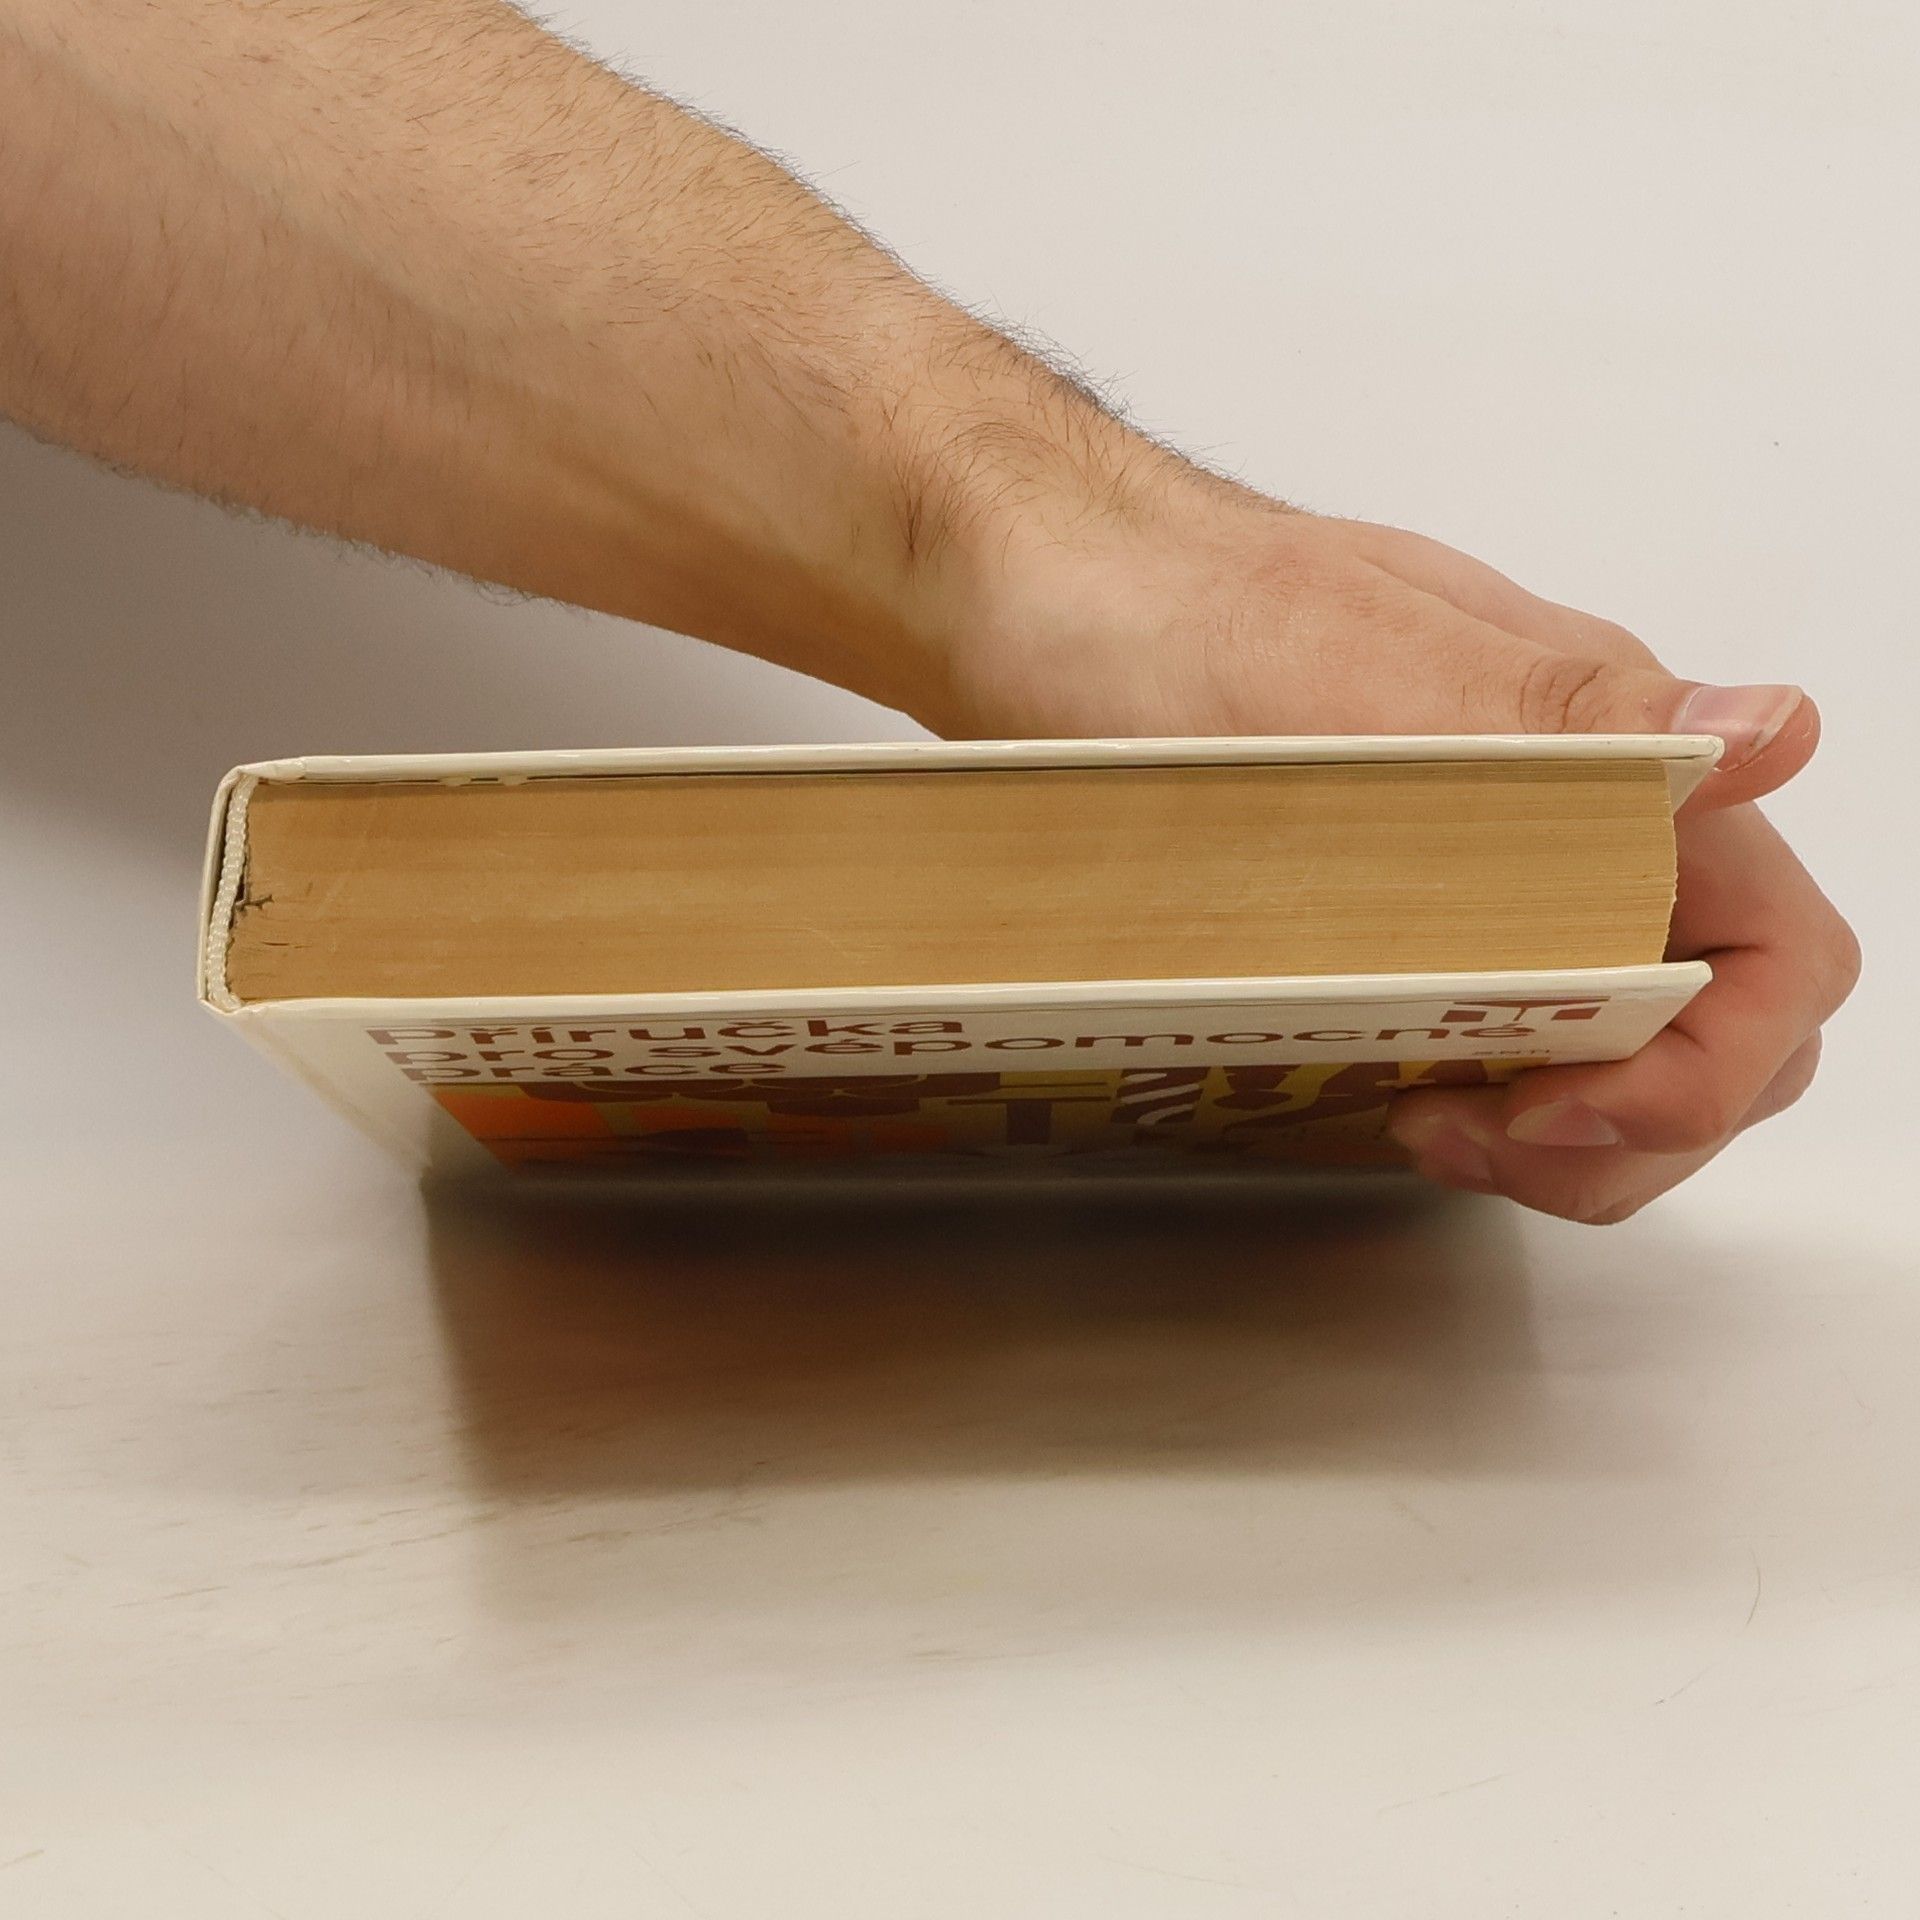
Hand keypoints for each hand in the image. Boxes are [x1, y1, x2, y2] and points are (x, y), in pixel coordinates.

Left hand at [923, 466, 1857, 1219]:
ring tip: (1433, 1127)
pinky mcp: (1389, 916)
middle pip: (1711, 1020)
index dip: (1713, 1062)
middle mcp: (1566, 820)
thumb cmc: (1170, 612)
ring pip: (1607, 1040)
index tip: (1563, 1102)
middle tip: (1486, 1137)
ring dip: (1555, 1127)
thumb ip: (1571, 720)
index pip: (1774, 948)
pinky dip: (1472, 1096)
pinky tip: (1391, 1098)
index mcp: (1604, 756)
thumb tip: (1775, 732)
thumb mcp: (1363, 667)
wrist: (1025, 597)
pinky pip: (1488, 1030)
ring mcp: (1481, 872)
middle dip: (1638, 1122)